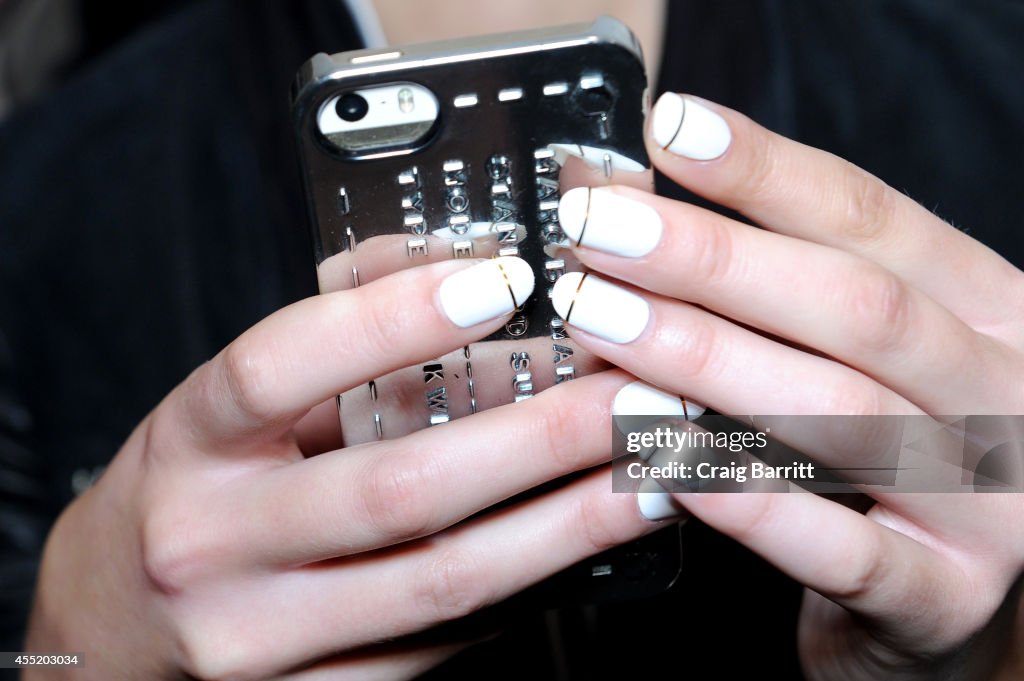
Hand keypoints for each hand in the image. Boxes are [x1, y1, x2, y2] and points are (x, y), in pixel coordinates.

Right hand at [24, 256, 662, 679]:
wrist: (115, 626)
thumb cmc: (190, 491)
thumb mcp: (230, 402)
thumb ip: (334, 328)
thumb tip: (455, 264)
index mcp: (190, 442)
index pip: (282, 366)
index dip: (394, 319)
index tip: (502, 280)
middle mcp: (214, 544)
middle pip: (397, 490)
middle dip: (537, 440)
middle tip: (631, 396)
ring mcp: (264, 636)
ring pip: (442, 582)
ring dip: (564, 526)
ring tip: (651, 476)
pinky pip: (442, 641)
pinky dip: (525, 588)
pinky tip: (584, 545)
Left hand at [551, 92, 1023, 679]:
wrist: (948, 607)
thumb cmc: (889, 460)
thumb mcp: (870, 361)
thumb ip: (790, 299)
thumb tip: (649, 221)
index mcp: (992, 312)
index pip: (875, 219)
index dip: (767, 171)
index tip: (669, 130)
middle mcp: (1008, 393)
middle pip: (854, 305)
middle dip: (711, 260)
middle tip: (595, 231)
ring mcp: (992, 502)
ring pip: (839, 412)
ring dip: (704, 360)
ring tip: (597, 322)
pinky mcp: (946, 598)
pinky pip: (837, 547)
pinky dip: (743, 496)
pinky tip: (656, 454)